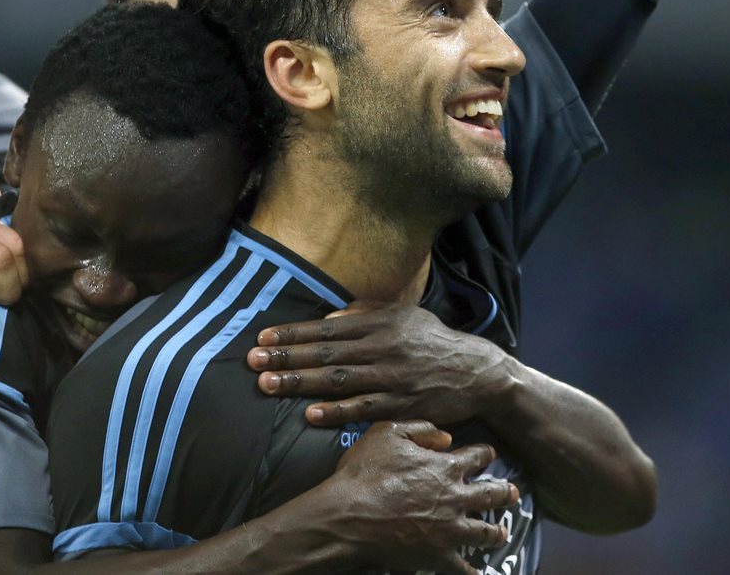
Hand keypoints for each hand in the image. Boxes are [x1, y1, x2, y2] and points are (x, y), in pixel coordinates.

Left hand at [248, 301, 511, 427]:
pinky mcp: (401, 405)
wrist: (477, 372)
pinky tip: (310, 415)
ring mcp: (391, 378)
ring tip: (268, 385)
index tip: (262, 337)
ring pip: (337, 380)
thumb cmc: (432, 341)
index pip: (326, 328)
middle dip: (286, 357)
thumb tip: (327, 318)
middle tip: (252, 361)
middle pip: (325, 353)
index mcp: (378, 324)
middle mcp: (382, 348)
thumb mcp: (403, 315)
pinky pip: (363, 409)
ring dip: (300, 383)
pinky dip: (336, 412)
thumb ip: (364, 313)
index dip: (292, 333)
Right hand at [321, 420, 517, 574]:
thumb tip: (446, 437)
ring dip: (495, 531)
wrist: (349, 516)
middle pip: (491, 495)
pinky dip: (472, 570)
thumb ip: (420, 430)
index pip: (476, 456)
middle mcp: (456, 498)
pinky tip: (477, 572)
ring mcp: (450, 530)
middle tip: (512, 493)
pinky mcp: (439, 556)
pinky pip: (464, 568)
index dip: (485, 453)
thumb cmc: (365, 473)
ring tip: (501, 532)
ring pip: (484, 532)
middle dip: (504, 492)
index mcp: (445, 467)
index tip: (489, 453)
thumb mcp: (386, 433)